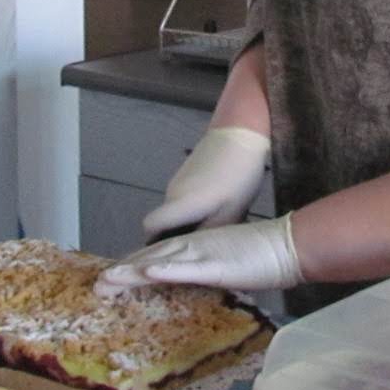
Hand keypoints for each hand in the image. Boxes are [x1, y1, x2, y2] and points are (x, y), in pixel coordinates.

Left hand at [95, 215, 301, 293]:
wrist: (287, 244)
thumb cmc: (261, 257)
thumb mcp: (225, 265)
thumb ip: (205, 271)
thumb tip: (193, 282)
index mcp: (193, 248)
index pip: (154, 258)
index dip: (130, 268)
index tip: (110, 278)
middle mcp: (191, 247)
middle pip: (149, 260)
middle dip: (121, 272)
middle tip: (96, 285)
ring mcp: (201, 254)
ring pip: (159, 263)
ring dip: (131, 272)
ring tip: (107, 280)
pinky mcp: (215, 264)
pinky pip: (187, 269)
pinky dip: (165, 271)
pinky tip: (146, 274)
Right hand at [142, 126, 270, 240]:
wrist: (239, 135)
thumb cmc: (238, 177)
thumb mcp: (231, 213)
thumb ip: (210, 234)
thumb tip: (198, 252)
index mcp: (181, 205)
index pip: (149, 227)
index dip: (153, 242)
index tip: (169, 253)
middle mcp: (172, 194)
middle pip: (163, 223)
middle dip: (176, 236)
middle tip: (199, 248)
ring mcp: (177, 182)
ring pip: (174, 211)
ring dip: (187, 222)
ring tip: (213, 227)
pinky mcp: (185, 174)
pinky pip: (182, 199)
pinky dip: (192, 209)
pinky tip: (216, 208)